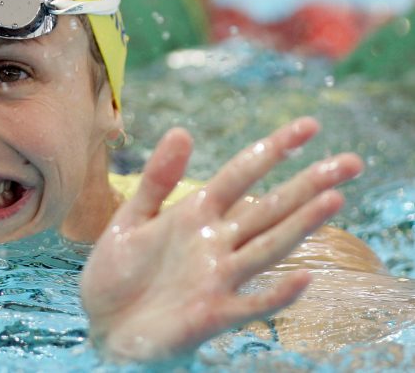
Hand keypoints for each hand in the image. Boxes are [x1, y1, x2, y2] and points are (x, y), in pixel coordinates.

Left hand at [81, 117, 363, 360]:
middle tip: (350, 162)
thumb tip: (181, 130)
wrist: (104, 326)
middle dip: (308, 184)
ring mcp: (217, 278)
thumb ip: (157, 180)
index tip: (309, 126)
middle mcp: (215, 242)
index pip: (241, 175)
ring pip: (267, 247)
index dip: (273, 150)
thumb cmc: (118, 273)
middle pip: (268, 208)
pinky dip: (276, 294)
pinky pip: (251, 305)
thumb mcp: (130, 220)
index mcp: (196, 214)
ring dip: (299, 226)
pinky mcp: (212, 315)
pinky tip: (305, 278)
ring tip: (334, 199)